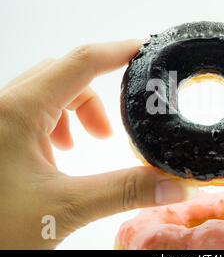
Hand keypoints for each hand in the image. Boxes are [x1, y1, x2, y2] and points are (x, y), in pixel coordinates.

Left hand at [0, 41, 196, 248]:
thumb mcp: (66, 207)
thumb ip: (126, 192)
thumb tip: (175, 185)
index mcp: (18, 111)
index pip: (81, 62)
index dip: (118, 51)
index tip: (146, 49)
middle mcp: (4, 106)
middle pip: (65, 76)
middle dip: (96, 99)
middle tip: (108, 134)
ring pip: (48, 92)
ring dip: (76, 111)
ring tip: (84, 143)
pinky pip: (33, 110)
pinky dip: (57, 123)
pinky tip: (58, 153)